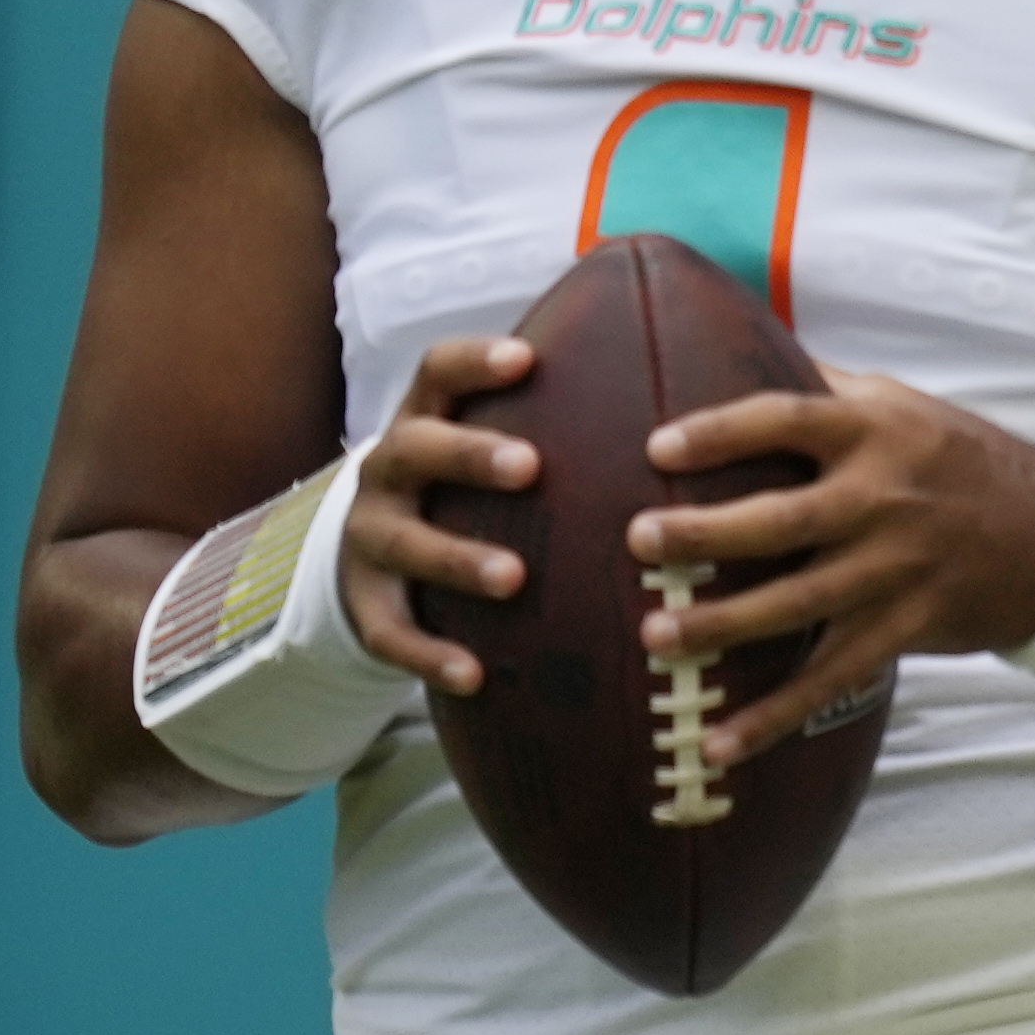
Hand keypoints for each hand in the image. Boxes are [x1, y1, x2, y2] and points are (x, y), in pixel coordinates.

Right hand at [341, 335, 540, 696]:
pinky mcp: (366, 602)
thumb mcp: (489, 442)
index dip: (475, 362)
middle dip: (470, 456)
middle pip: (416, 449)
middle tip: (530, 467)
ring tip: (514, 578)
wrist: (377, 555)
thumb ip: (553, 416)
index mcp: (424, 419)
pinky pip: (391, 631)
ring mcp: (370, 536)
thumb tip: (669, 382)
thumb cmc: (465, 488)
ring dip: (458, 559)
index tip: (527, 359)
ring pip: (405, 542)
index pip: (438, 372)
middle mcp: (388, 471)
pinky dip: (428, 654)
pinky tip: (474, 674)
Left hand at [625, 373, 1034, 759]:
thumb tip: (735, 345)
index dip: (723, 433)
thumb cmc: (958, 459)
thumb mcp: (904, 405)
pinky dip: (776, 714)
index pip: (789, 420)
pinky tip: (719, 741)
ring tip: (657, 636)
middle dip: (707, 532)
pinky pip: (833, 676)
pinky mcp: (908, 626)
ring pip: (801, 603)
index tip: (658, 448)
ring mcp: (899, 568)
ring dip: (726, 625)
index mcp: (878, 430)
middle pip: (785, 518)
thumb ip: (826, 389)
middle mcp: (887, 497)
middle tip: (640, 542)